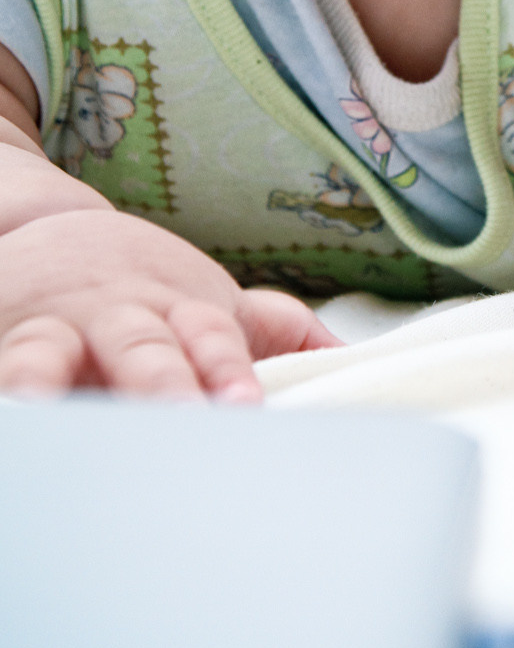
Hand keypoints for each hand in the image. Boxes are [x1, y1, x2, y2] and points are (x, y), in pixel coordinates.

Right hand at [0, 209, 338, 399]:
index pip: (210, 338)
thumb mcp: (206, 300)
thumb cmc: (142, 286)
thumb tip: (346, 355)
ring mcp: (58, 331)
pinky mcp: (9, 344)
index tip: (244, 403)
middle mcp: (121, 318)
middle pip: (142, 349)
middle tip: (179, 419)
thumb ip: (274, 328)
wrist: (49, 227)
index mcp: (180, 310)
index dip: (225, 367)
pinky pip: (4, 364)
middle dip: (161, 383)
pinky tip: (9, 409)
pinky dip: (7, 385)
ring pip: (54, 353)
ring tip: (46, 403)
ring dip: (52, 377)